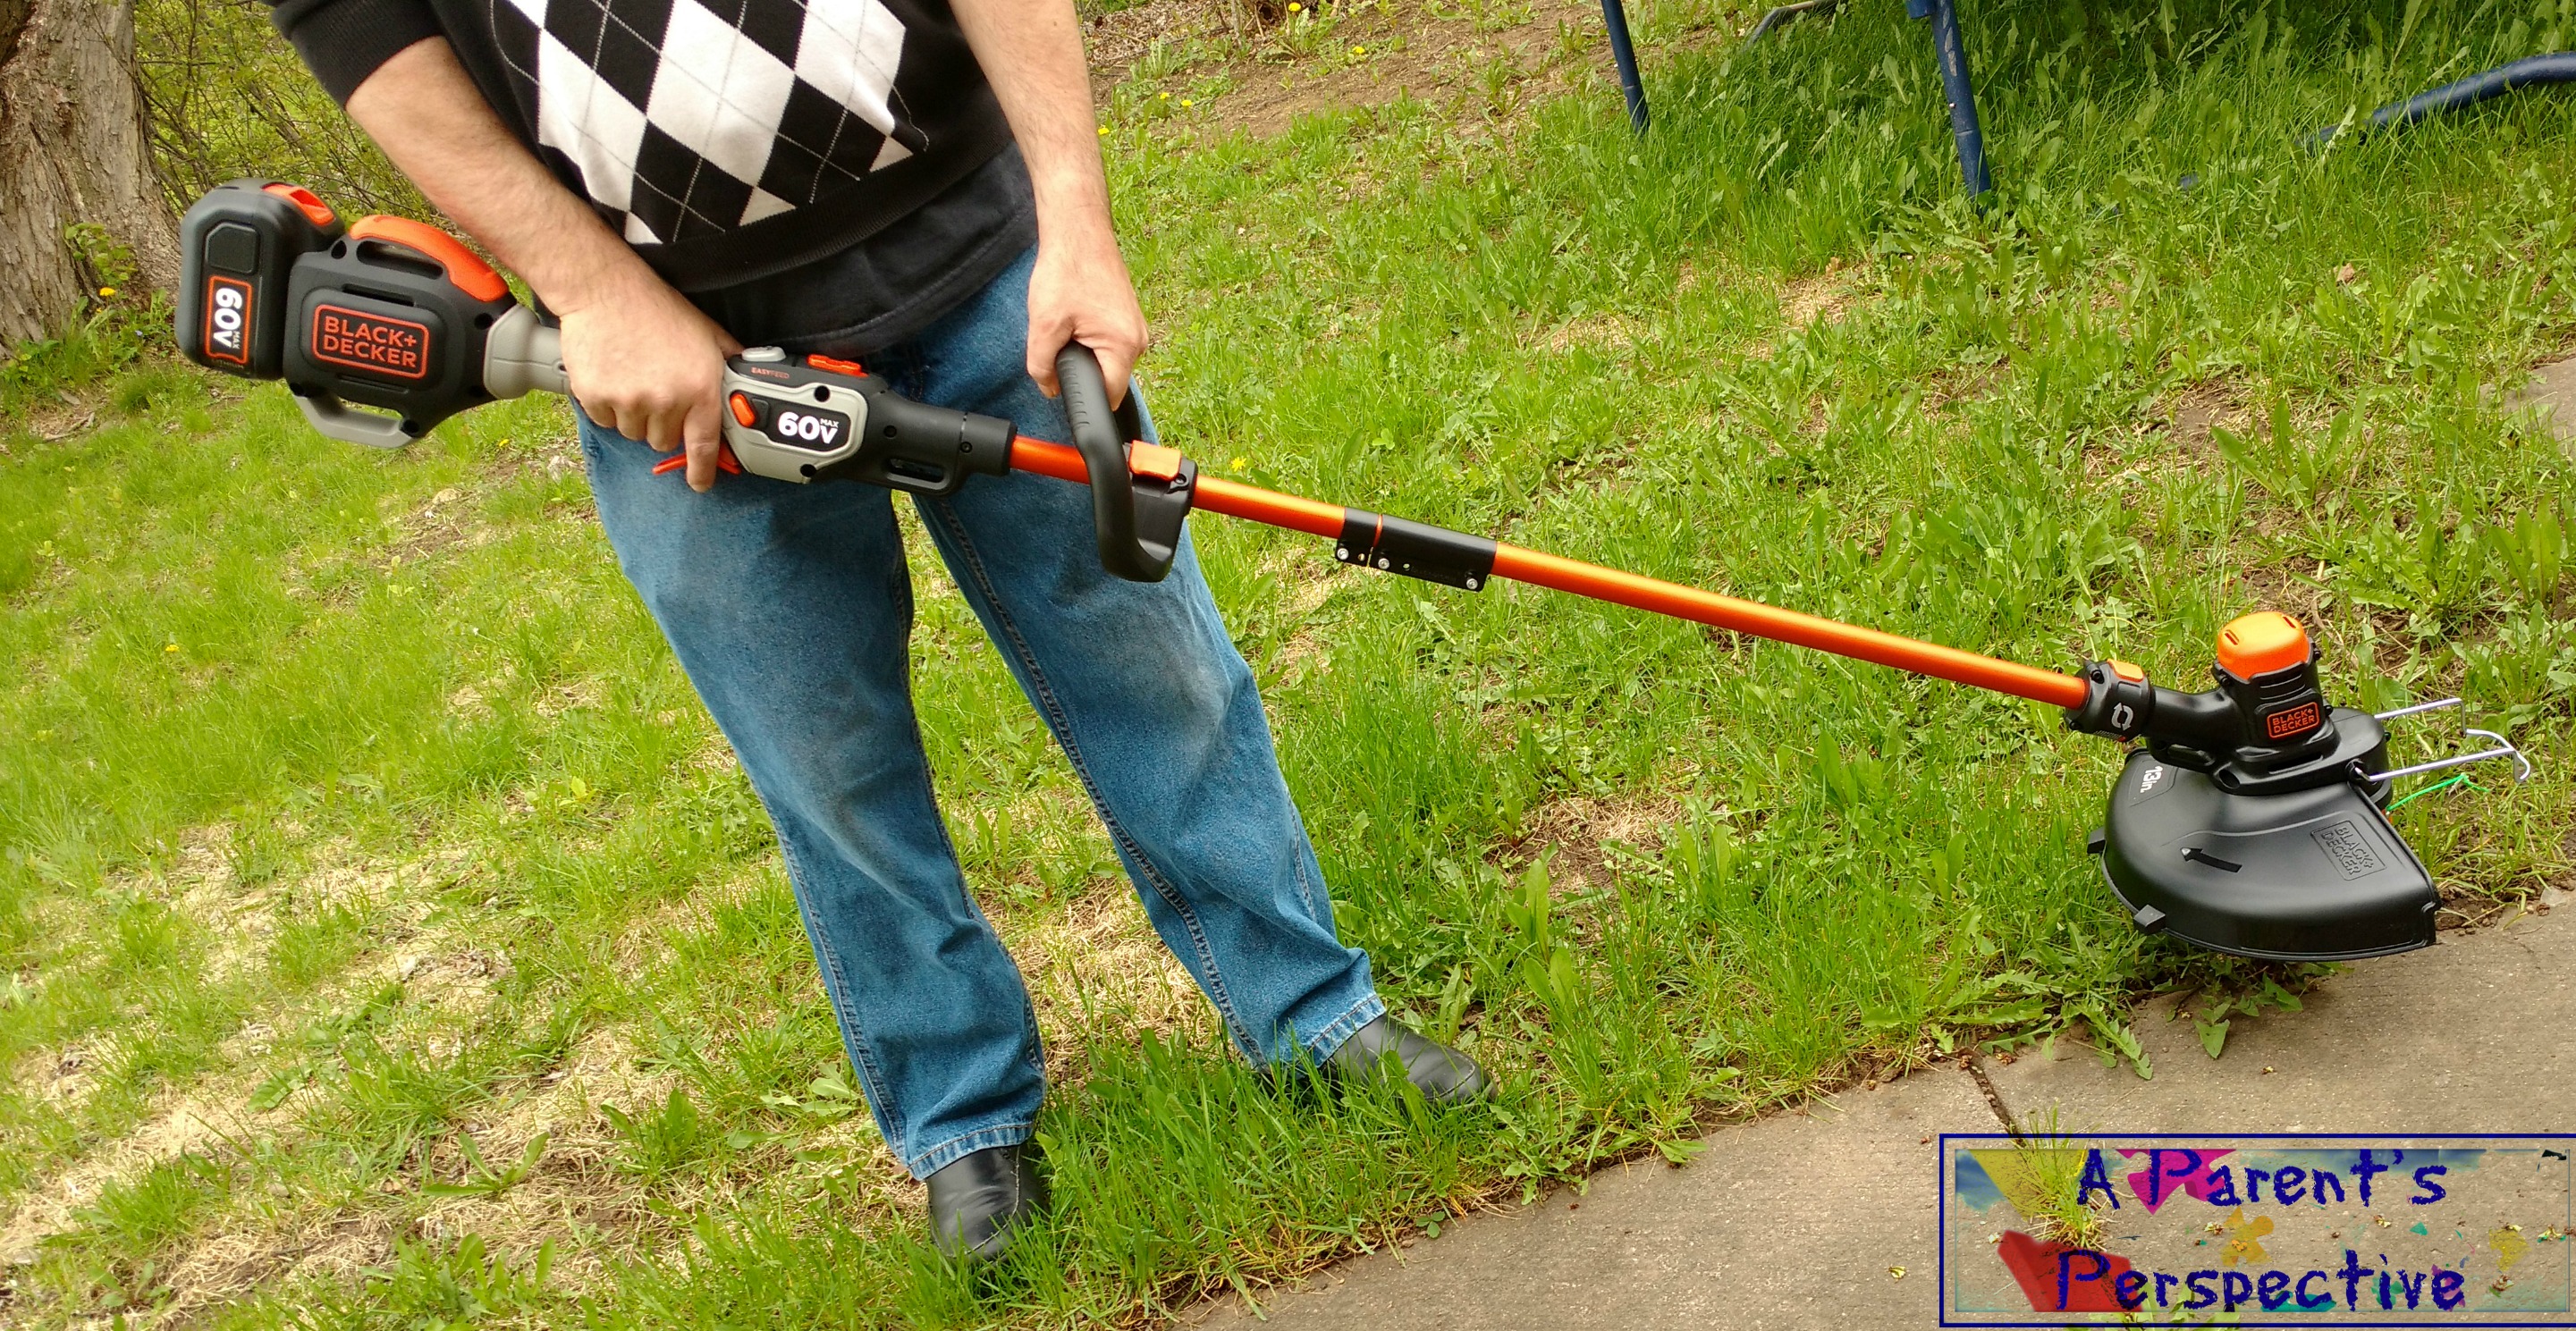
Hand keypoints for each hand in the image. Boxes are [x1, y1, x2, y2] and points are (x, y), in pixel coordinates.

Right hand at [557, 266, 742, 491]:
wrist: (606, 291)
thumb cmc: (658, 310)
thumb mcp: (708, 335)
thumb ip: (729, 365)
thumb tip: (750, 384)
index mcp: (699, 388)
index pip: (704, 445)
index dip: (703, 471)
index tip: (700, 483)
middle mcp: (666, 400)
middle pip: (664, 441)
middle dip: (663, 423)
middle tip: (657, 389)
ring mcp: (629, 401)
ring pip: (634, 433)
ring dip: (635, 415)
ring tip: (634, 376)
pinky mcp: (597, 398)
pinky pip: (606, 421)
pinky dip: (608, 406)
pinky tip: (613, 375)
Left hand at [1025, 223, 1147, 407]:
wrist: (1079, 230)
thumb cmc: (1067, 270)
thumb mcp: (1044, 325)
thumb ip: (1042, 366)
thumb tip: (1049, 388)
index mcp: (1123, 346)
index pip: (1108, 397)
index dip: (1083, 399)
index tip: (1065, 385)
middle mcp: (1138, 339)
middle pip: (1108, 378)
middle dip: (1082, 370)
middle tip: (1061, 341)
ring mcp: (1136, 326)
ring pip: (1108, 359)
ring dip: (1085, 352)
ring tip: (1068, 323)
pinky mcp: (1128, 316)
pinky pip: (1110, 342)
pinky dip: (1091, 336)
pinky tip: (1076, 315)